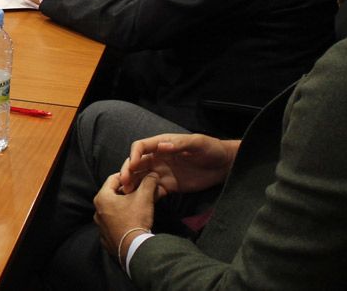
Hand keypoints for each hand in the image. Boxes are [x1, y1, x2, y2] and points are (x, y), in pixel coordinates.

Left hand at [94, 171, 159, 261]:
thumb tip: (152, 174)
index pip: (113, 179)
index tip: (138, 178)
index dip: (127, 176)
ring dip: (125, 206)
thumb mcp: (144, 198)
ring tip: (139, 206)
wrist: (133, 249)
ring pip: (114, 210)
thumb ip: (148, 182)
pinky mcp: (105, 238)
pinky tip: (134, 221)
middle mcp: (97, 211)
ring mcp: (100, 226)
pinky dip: (122, 220)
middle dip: (128, 192)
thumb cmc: (135, 219)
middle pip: (114, 195)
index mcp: (102, 198)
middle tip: (141, 191)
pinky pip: (114, 224)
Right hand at [119, 133, 238, 196]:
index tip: (131, 166)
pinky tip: (138, 203)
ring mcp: (162, 173)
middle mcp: (158, 158)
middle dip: (127, 172)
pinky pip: (152, 191)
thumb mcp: (197, 143)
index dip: (133, 155)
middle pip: (136, 164)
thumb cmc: (211, 149)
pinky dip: (143, 195)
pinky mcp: (169, 186)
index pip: (141, 147)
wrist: (224, 166)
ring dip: (132, 184)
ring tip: (126, 195)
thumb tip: (162, 146)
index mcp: (162, 144)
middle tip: (123, 183)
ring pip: (141, 178)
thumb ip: (180, 144)